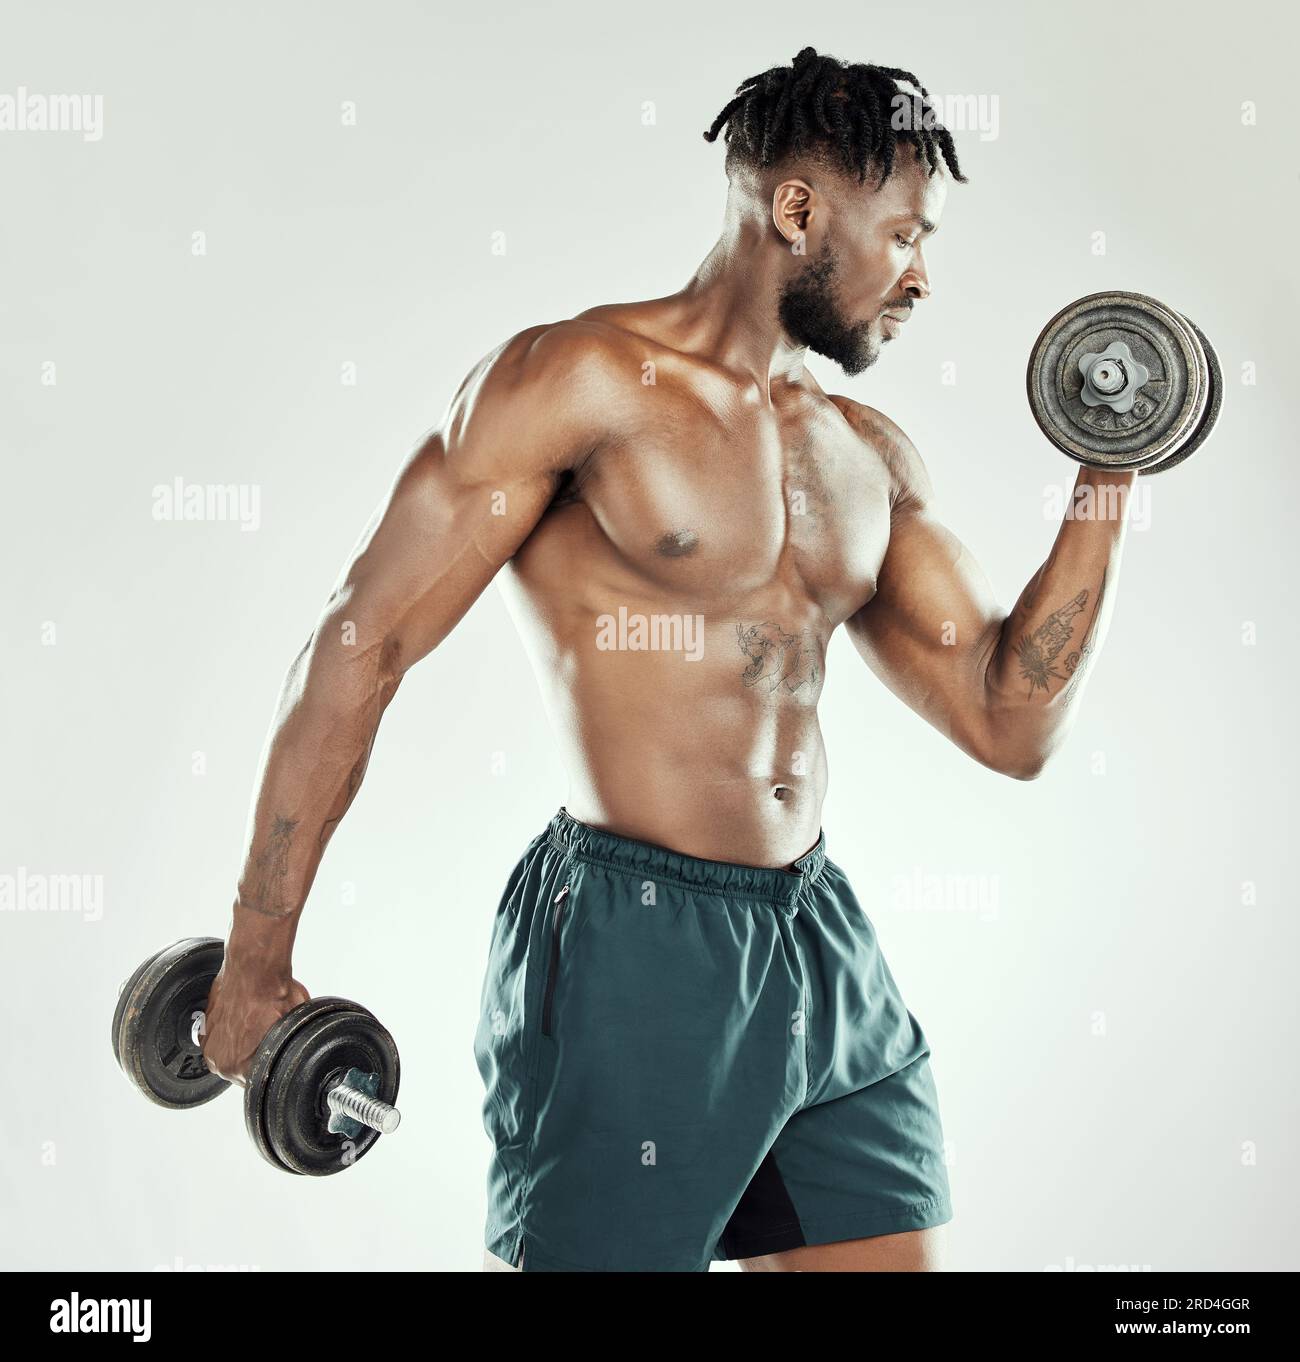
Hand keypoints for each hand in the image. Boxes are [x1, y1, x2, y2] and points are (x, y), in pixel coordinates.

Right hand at [200, 958, 309, 1085]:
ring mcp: (209, 1044)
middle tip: (266, 1038)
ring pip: (228, 1055)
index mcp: (240, 1067)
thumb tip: (296, 1054)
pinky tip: (243, 1019)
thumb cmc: (273, 993)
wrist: (254, 967)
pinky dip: (229, 1032)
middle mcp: (220, 1060)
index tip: (273, 1057)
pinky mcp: (204, 1027)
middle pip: (240, 1071)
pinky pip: (219, 1039)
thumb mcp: (293, 1029)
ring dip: (239, 1046)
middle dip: (252, 1058)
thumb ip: (288, 1049)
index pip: (255, 1082)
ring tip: (254, 1027)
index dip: (267, 1069)